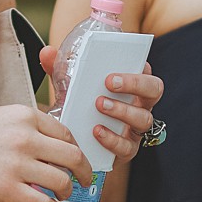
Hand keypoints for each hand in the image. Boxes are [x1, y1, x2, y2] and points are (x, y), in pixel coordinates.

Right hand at [0, 104, 94, 201]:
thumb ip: (25, 127)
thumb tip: (48, 142)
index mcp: (24, 116)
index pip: (66, 133)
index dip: (76, 149)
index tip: (77, 160)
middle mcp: (26, 137)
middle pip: (72, 156)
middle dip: (84, 172)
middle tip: (86, 180)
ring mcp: (17, 164)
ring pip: (63, 181)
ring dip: (67, 192)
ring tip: (61, 197)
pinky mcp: (7, 189)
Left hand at [36, 46, 165, 165]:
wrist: (74, 141)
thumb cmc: (79, 105)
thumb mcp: (70, 85)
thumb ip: (59, 67)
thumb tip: (47, 52)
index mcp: (131, 84)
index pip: (146, 69)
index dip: (141, 65)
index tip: (122, 61)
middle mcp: (140, 104)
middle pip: (154, 89)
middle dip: (134, 84)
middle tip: (108, 82)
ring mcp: (136, 128)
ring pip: (144, 118)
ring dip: (122, 110)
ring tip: (99, 105)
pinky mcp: (127, 149)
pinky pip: (127, 146)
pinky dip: (112, 138)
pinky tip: (97, 131)